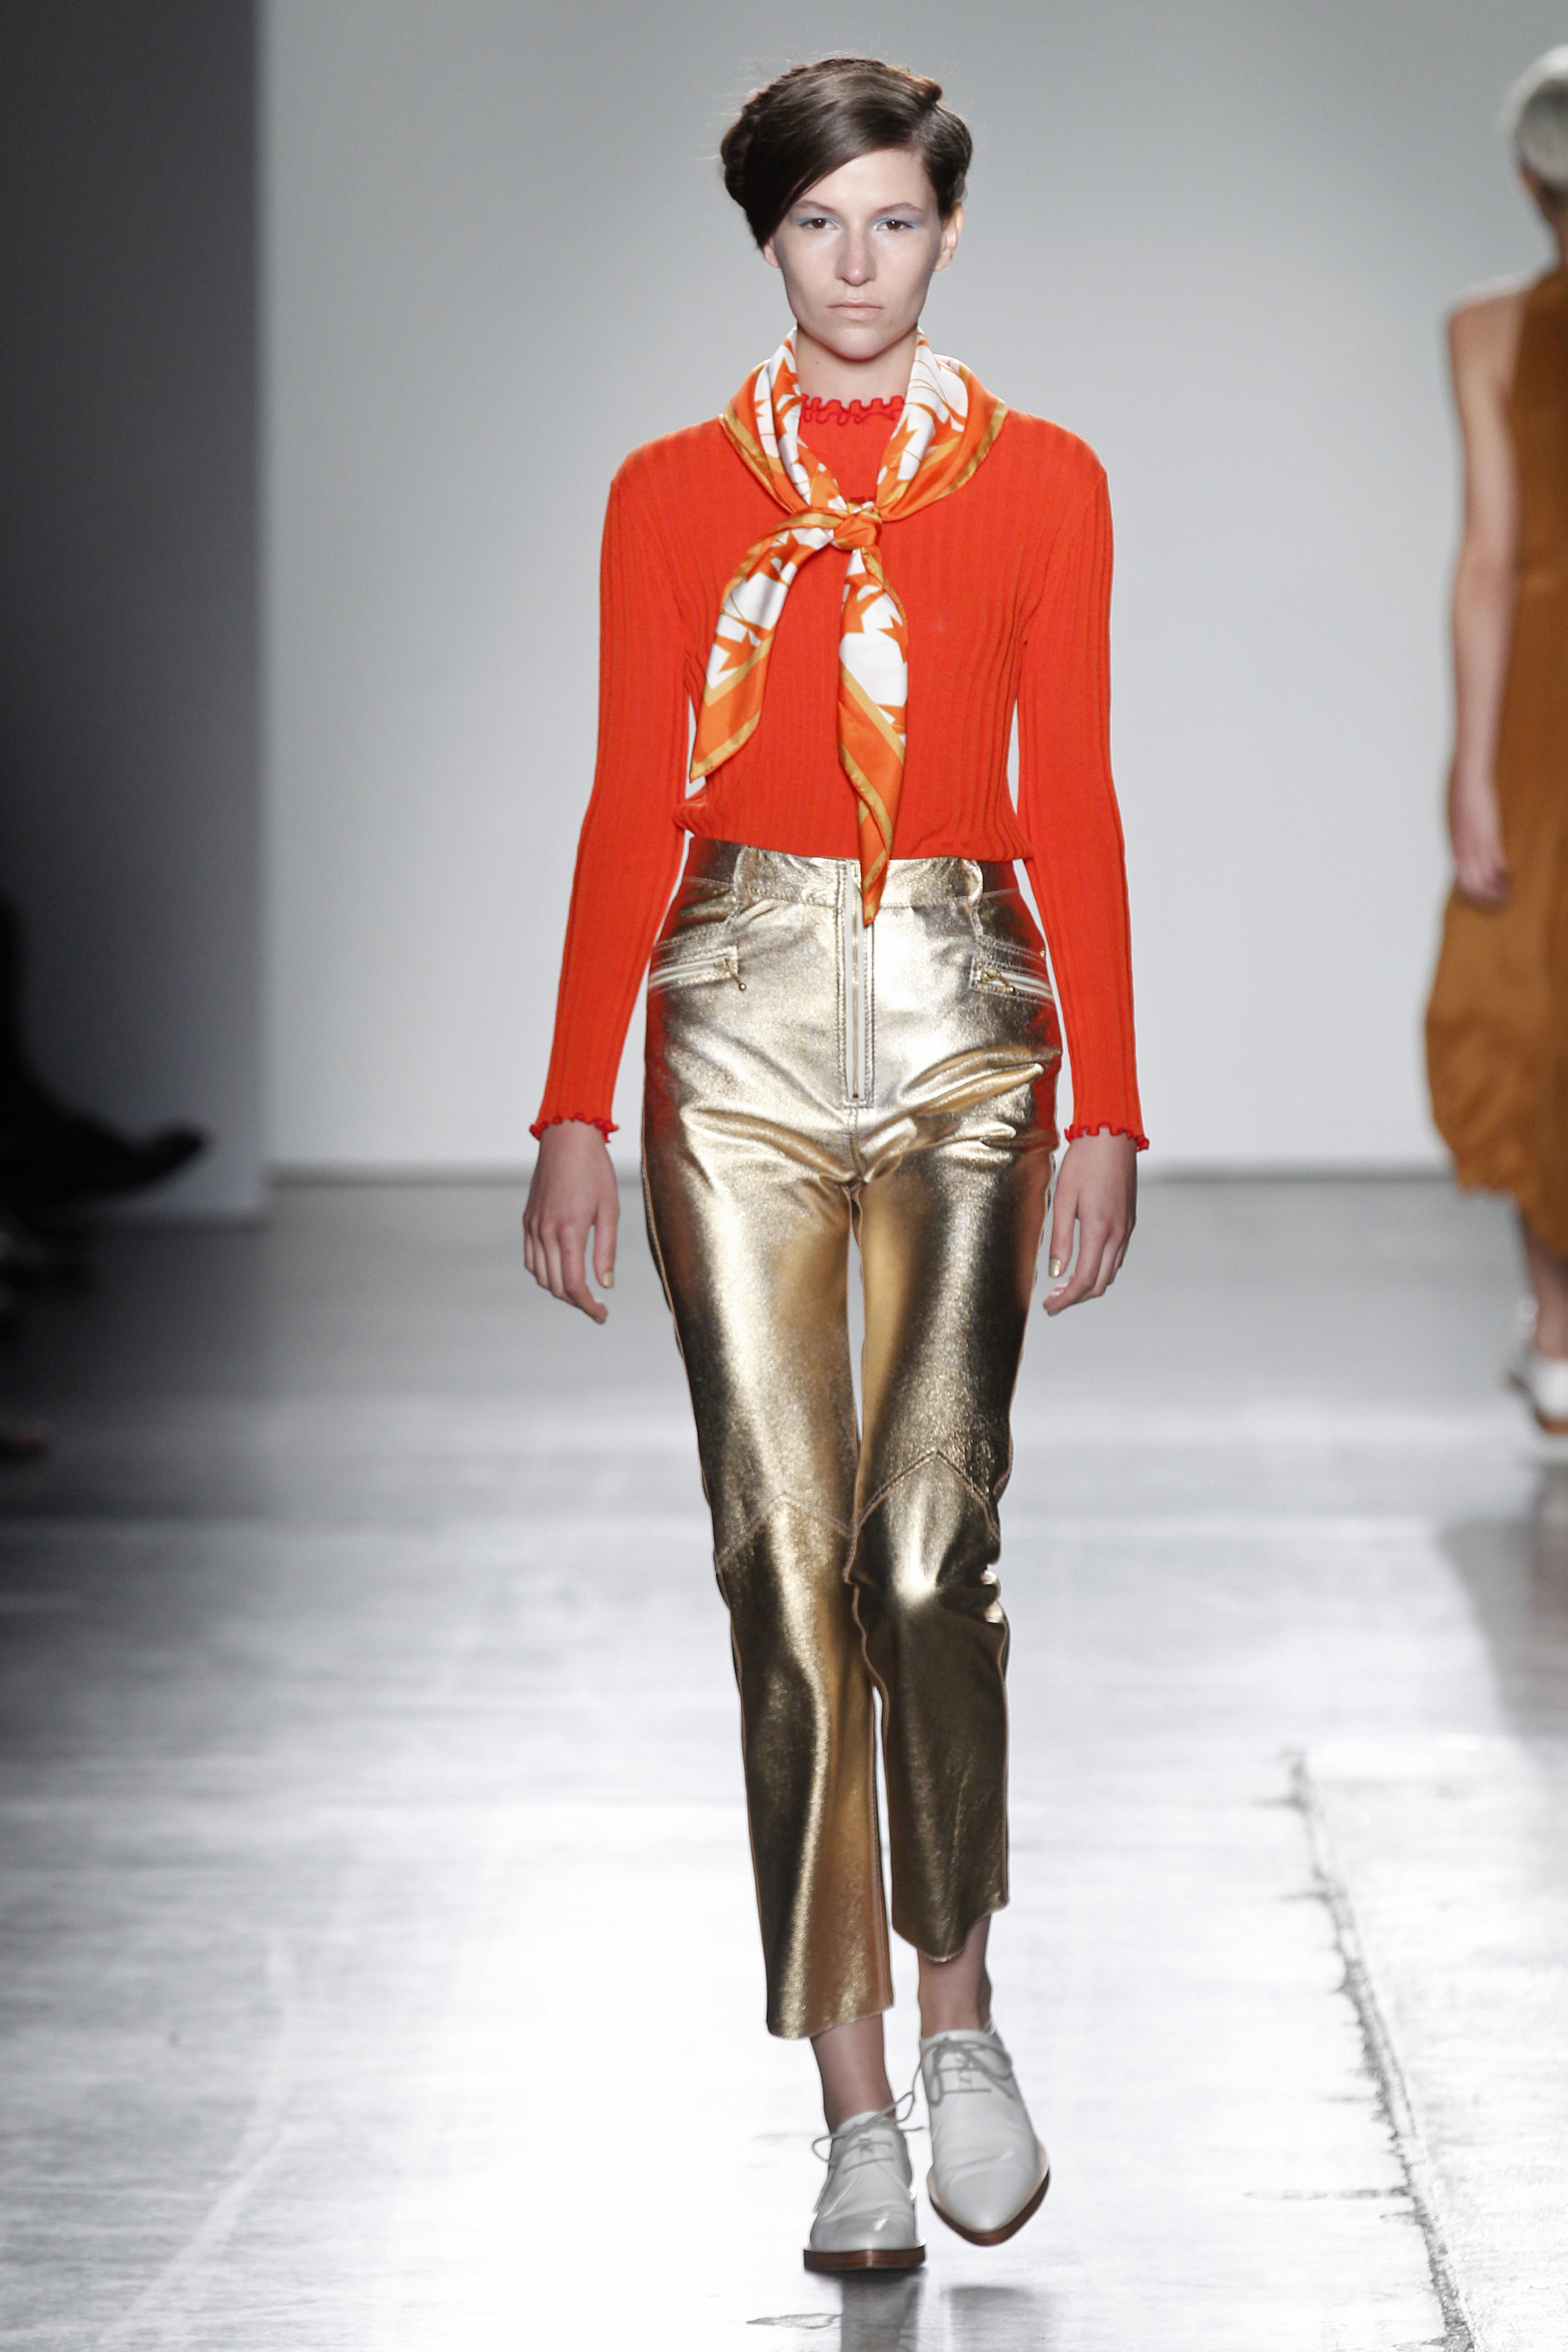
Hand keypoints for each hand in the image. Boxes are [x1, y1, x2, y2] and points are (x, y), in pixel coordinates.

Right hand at [523, 1121, 618, 1322]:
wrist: (566, 1139)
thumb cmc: (593, 1169)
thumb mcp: (609, 1210)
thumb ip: (606, 1250)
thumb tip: (606, 1284)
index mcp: (569, 1232)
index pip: (574, 1285)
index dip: (588, 1306)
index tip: (602, 1314)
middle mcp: (545, 1233)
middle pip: (555, 1286)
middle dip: (576, 1301)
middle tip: (595, 1305)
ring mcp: (533, 1227)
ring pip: (540, 1275)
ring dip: (559, 1288)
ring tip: (580, 1289)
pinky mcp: (528, 1220)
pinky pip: (530, 1258)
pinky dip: (543, 1272)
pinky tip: (560, 1269)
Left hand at [1043, 1130, 1136, 1314]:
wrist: (1112, 1136)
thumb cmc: (1084, 1161)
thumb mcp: (1063, 1198)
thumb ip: (1061, 1238)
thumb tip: (1056, 1272)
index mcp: (1099, 1229)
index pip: (1084, 1280)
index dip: (1066, 1299)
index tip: (1049, 1307)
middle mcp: (1117, 1233)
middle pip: (1100, 1283)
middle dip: (1076, 1298)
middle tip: (1053, 1300)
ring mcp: (1126, 1228)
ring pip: (1110, 1272)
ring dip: (1089, 1284)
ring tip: (1064, 1285)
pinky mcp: (1129, 1221)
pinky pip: (1117, 1256)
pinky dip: (1100, 1268)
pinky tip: (1083, 1263)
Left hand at [1448, 768, 1509, 906]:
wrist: (1466, 781)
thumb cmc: (1463, 801)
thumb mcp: (1460, 828)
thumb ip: (1464, 841)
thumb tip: (1467, 848)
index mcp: (1457, 852)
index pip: (1462, 887)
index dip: (1476, 898)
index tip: (1490, 898)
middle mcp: (1463, 853)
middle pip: (1473, 889)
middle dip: (1489, 899)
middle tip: (1504, 900)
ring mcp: (1475, 845)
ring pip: (1484, 880)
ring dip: (1499, 890)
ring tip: (1509, 890)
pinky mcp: (1488, 835)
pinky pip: (1495, 863)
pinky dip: (1504, 874)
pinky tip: (1511, 874)